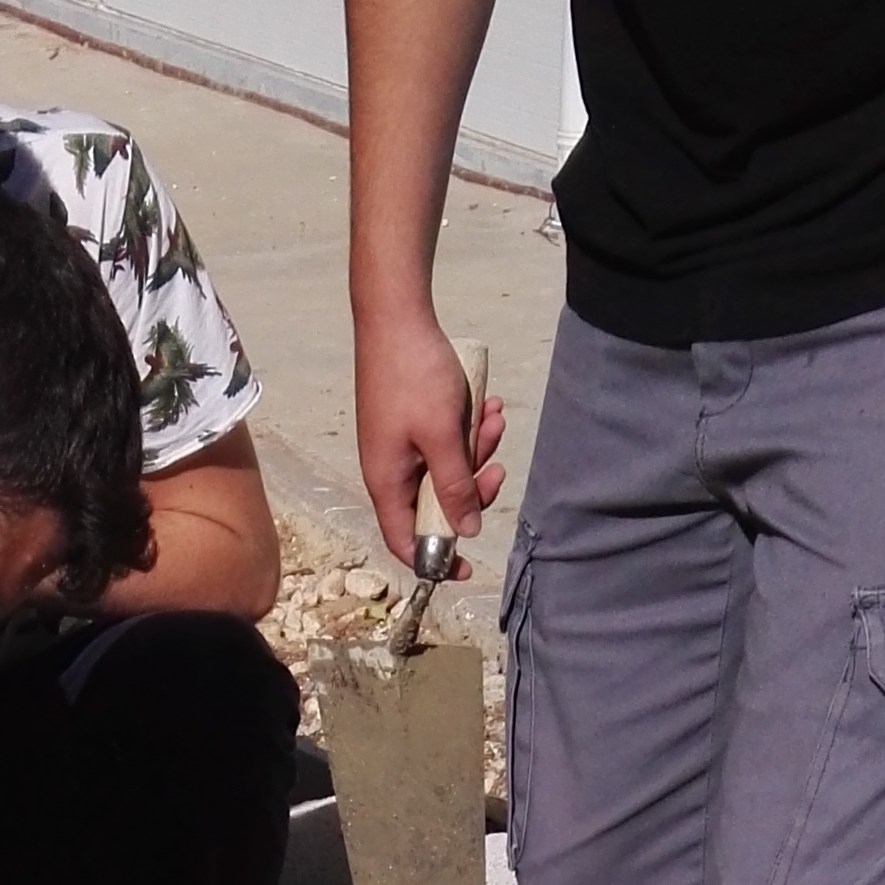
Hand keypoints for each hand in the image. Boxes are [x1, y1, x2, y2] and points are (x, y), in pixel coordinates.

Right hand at [354, 310, 505, 571]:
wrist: (397, 316)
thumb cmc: (414, 375)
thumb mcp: (443, 437)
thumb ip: (456, 487)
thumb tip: (468, 532)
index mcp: (387, 482)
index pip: (407, 543)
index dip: (437, 562)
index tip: (470, 568)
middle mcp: (391, 470)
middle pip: (436, 507)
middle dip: (472, 489)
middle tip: (497, 470)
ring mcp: (402, 446)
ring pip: (448, 471)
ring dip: (477, 451)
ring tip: (494, 418)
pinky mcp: (413, 423)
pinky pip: (447, 442)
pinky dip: (469, 430)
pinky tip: (487, 404)